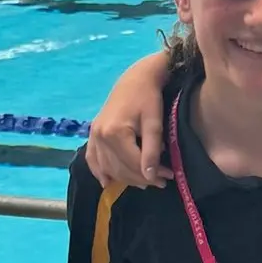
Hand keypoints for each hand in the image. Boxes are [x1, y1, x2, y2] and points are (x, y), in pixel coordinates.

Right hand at [86, 54, 171, 188]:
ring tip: (146, 181)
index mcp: (115, 133)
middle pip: (121, 169)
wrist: (136, 79)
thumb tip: (150, 176)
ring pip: (109, 168)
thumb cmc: (148, 98)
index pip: (134, 164)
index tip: (169, 177)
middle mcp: (100, 136)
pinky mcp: (92, 134)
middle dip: (142, 178)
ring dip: (126, 178)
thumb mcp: (154, 123)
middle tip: (162, 180)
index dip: (152, 174)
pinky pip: (92, 159)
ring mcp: (93, 135)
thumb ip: (151, 150)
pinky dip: (100, 172)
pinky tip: (108, 182)